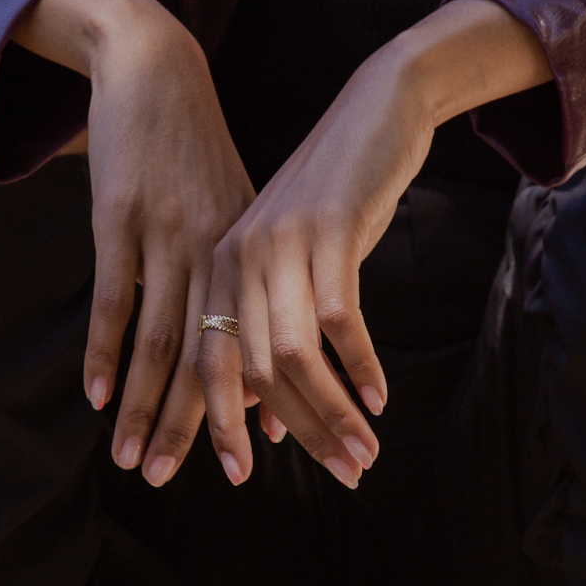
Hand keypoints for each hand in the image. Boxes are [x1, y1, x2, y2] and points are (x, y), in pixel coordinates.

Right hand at [14, 0, 255, 483]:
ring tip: (136, 465)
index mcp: (251, 255)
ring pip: (164, 341)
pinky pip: (113, 299)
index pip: (266, 348)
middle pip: (220, 356)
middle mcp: (218, 252)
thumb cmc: (196, 152)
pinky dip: (103, 351)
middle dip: (216, 428)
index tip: (279, 464)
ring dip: (149, 409)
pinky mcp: (120, 218)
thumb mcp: (236, 212)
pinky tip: (97, 398)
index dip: (275, 406)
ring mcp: (167, 236)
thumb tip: (260, 360)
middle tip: (223, 487)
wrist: (157, 71)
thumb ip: (248, 283)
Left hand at [191, 0, 551, 487]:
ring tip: (363, 455)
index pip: (206, 364)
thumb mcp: (294, 257)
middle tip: (339, 477)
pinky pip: (338, 318)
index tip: (236, 476)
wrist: (374, 108)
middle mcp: (238, 258)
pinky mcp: (327, 230)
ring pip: (291, 354)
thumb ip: (276, 325)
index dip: (215, 425)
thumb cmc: (336, 194)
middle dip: (291, 433)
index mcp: (220, 268)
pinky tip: (379, 398)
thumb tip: (273, 410)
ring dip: (330, 413)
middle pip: (247, 370)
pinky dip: (359, 365)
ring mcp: (280, 243)